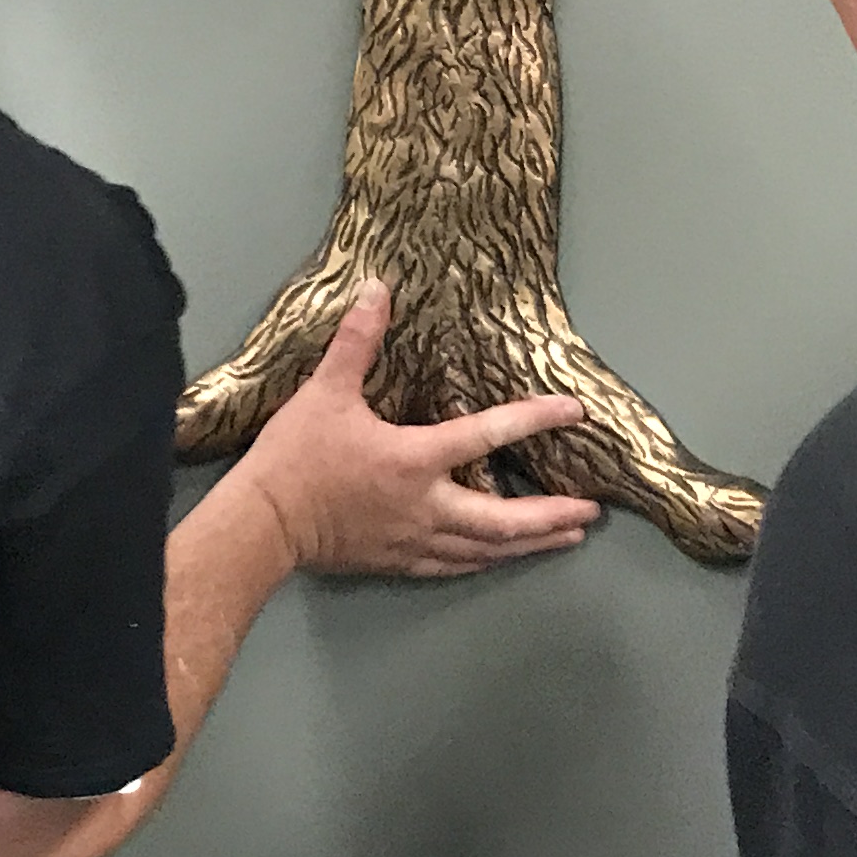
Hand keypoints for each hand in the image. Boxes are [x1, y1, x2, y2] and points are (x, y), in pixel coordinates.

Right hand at [237, 284, 602, 577]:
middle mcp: (427, 507)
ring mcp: (416, 541)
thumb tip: (377, 290)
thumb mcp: (324, 392)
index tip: (575, 412)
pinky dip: (487, 560)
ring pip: (488, 549)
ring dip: (533, 543)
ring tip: (568, 537)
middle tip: (592, 511)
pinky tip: (501, 558)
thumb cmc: (296, 458)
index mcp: (416, 459)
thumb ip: (357, 342)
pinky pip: (456, 566)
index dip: (535, 419)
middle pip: (506, 519)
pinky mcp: (399, 563)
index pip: (488, 435)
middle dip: (554, 515)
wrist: (264, 524)